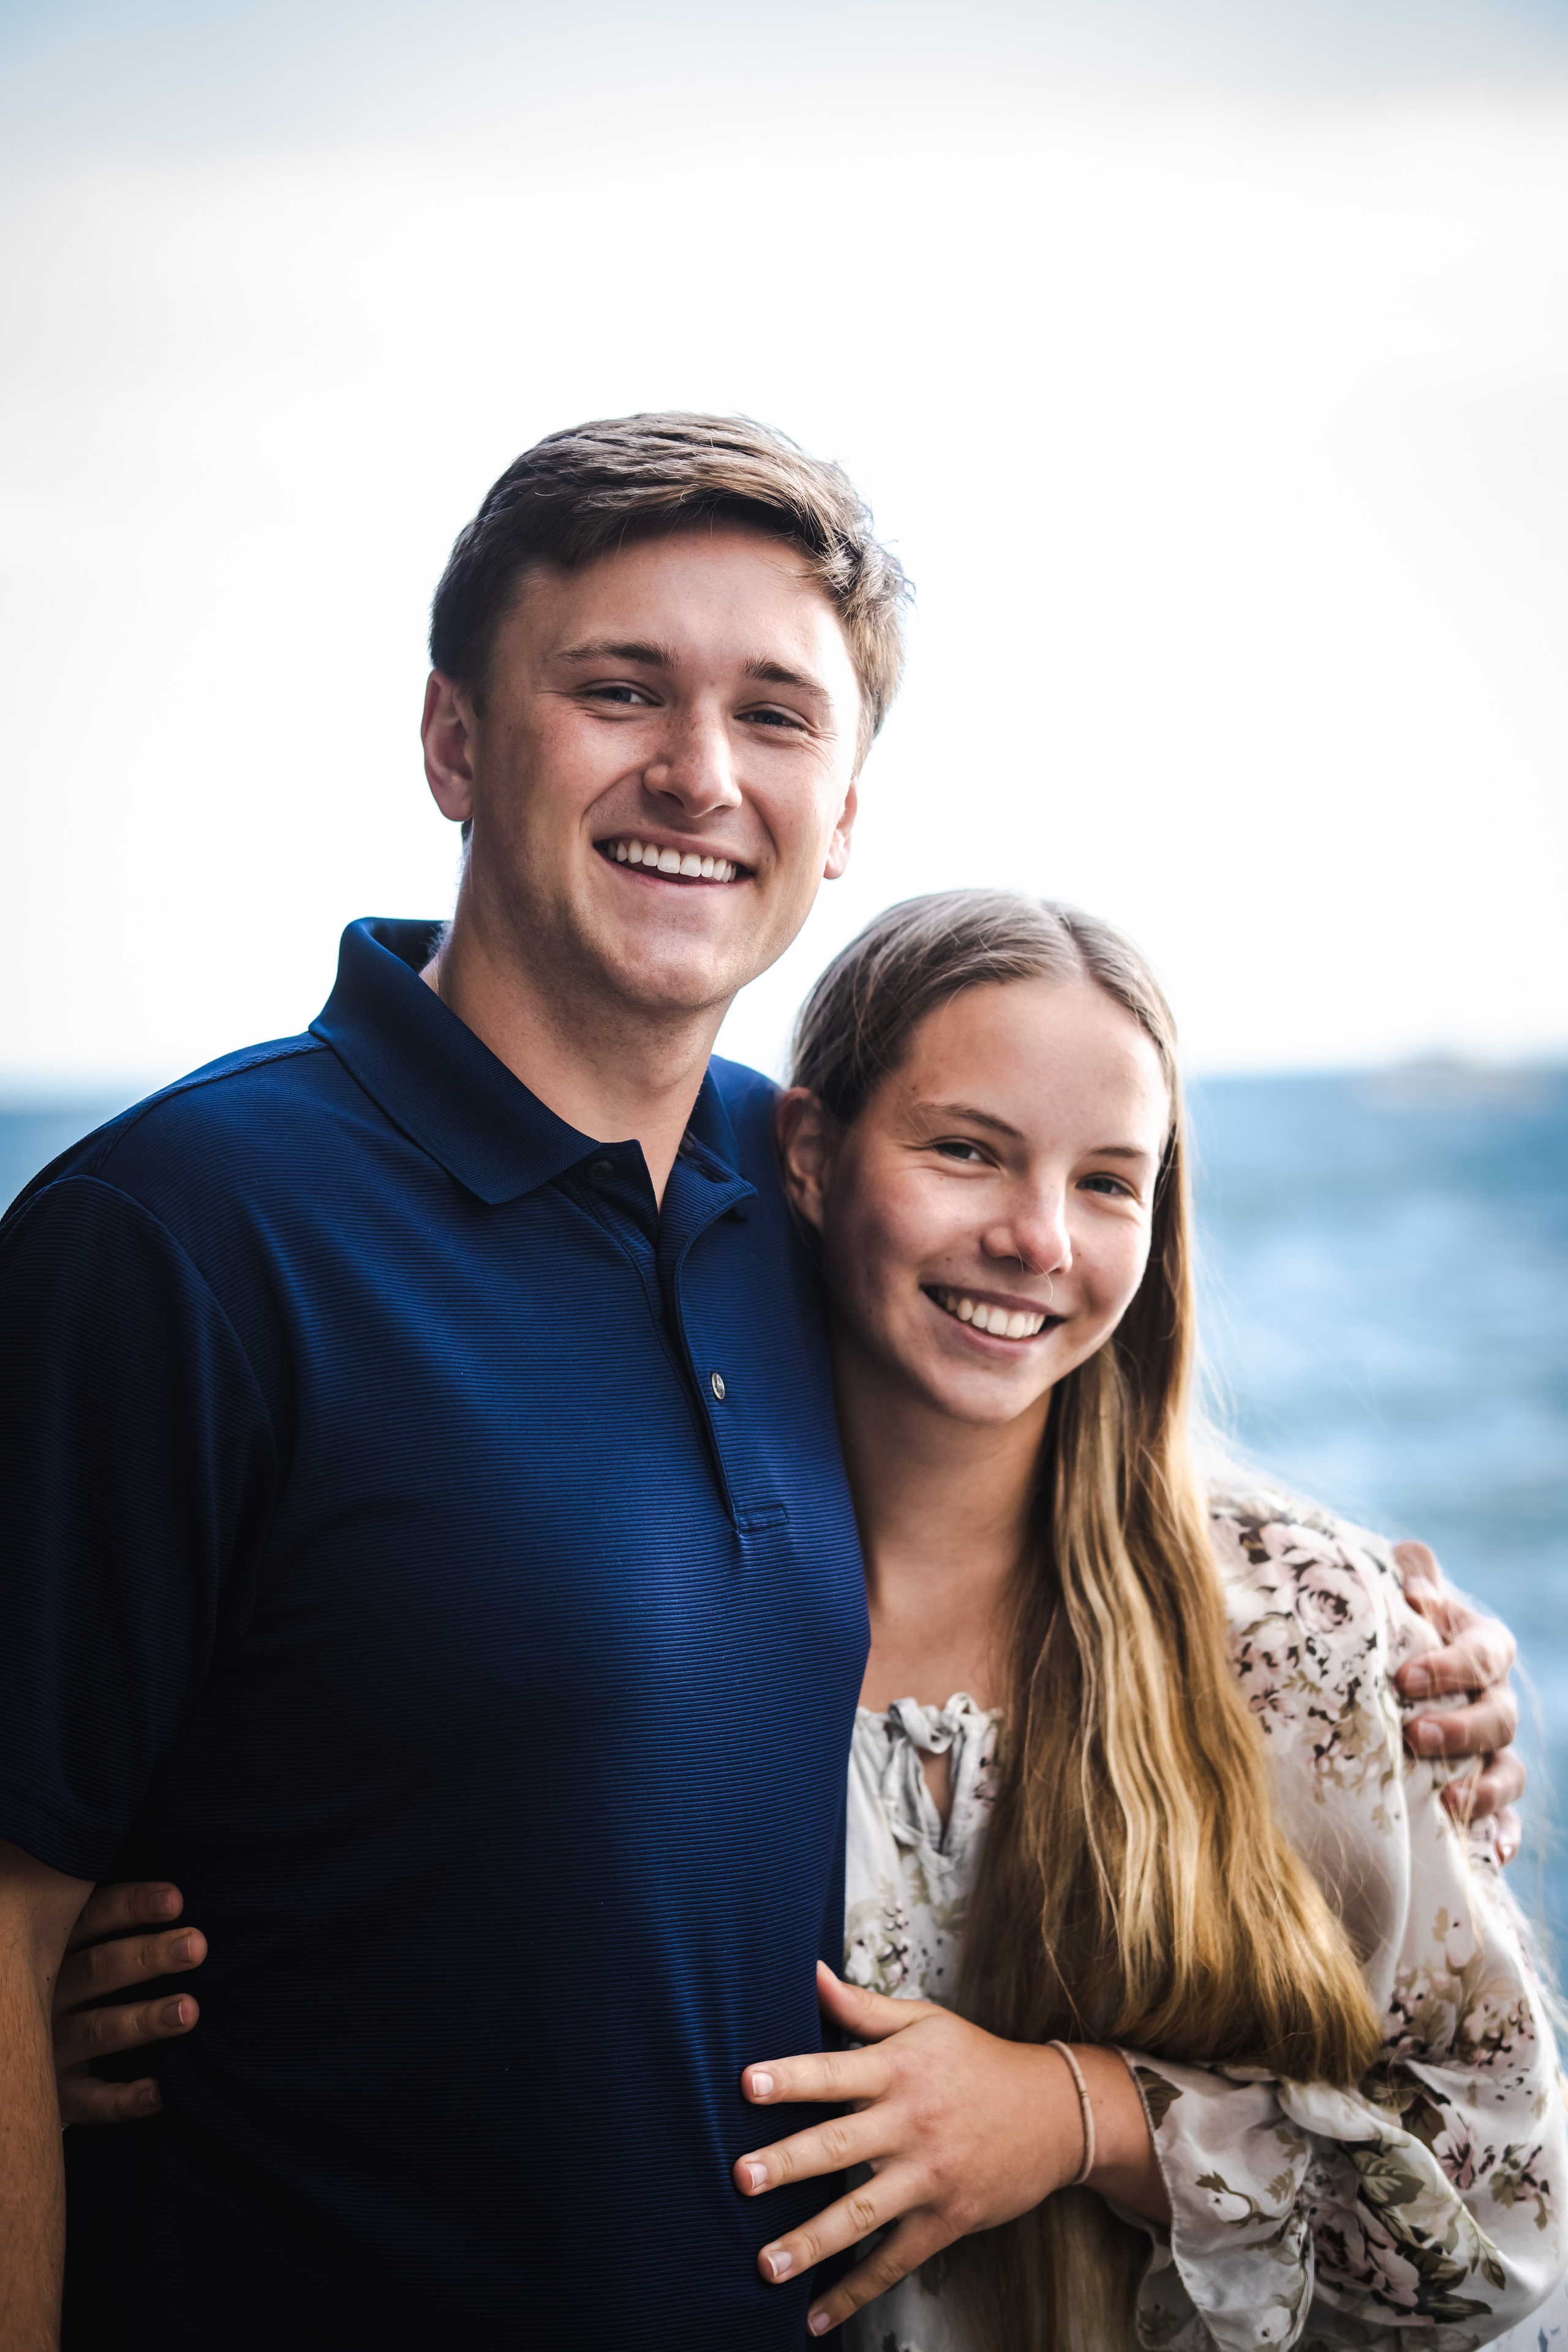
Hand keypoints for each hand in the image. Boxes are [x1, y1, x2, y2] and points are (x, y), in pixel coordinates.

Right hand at [53, 1881, 206, 2124]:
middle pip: (98, 1969)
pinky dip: (124, 2100)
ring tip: (190, 2011)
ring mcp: (49, 2045)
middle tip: (197, 1946)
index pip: (93, 1916)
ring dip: (144, 2020)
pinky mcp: (58, 2093)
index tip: (178, 1899)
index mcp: (55, 1945)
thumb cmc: (70, 1973)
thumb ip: (108, 1917)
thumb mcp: (73, 1940)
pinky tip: (161, 2092)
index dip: (133, 1906)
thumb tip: (180, 1891)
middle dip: (149, 1957)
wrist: (20, 2042)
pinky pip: (90, 2101)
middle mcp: (47, 1993)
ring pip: (97, 2030)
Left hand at [734, 1963, 1165, 2337]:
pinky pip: (895, 2261)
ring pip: (862, 2213)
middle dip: (789, 2162)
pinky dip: (856, 2290)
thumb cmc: (977, 2062)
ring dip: (811, 2241)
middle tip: (742, 2177)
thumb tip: (809, 1973)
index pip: (835, 2071)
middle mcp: (910, 2123)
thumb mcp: (925, 2022)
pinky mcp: (946, 2220)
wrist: (1055, 2114)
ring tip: (765, 2264)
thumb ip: (862, 2007)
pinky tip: (817, 2315)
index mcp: (899, 2069)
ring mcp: (928, 2176)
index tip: (747, 2084)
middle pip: (840, 2144)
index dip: (792, 2077)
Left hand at [1394, 1540, 1523, 1862]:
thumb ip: (1410, 1574)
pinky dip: (1503, 1837)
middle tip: (1415, 1736)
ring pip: (1508, 1772)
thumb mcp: (1399, 1595)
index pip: (1484, 1654)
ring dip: (1483, 1789)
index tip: (1405, 1678)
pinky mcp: (1483, 1793)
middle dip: (1462, 1730)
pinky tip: (1492, 1856)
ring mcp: (1493, 1751)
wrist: (1389, 1676)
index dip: (1452, 1666)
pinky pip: (1506, 1822)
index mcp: (1483, 1648)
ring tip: (1448, 1803)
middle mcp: (1496, 1700)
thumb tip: (1413, 1575)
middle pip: (1499, 1719)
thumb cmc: (1394, 1628)